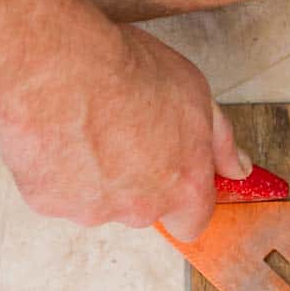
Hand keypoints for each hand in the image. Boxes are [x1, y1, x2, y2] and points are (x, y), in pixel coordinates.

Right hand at [0, 19, 249, 238]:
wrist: (58, 67)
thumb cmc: (128, 73)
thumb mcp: (197, 94)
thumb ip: (221, 142)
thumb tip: (240, 170)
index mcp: (184, 188)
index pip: (192, 223)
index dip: (182, 202)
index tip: (173, 175)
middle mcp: (142, 209)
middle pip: (142, 209)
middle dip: (134, 180)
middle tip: (122, 131)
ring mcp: (93, 210)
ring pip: (96, 200)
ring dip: (93, 172)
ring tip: (84, 123)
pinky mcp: (50, 203)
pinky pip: (55, 191)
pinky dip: (55, 168)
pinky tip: (55, 130)